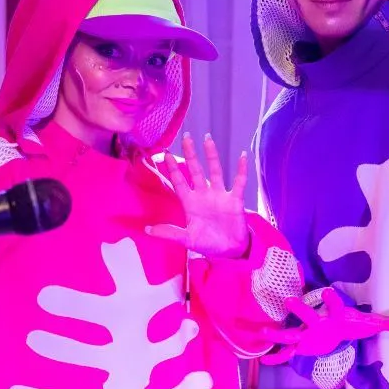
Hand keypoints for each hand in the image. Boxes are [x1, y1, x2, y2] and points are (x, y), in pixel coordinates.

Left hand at [147, 133, 250, 258]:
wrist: (230, 252)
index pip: (179, 181)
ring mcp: (220, 195)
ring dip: (211, 156)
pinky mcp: (235, 200)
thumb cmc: (208, 244)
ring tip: (207, 139)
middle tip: (186, 137)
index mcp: (191, 203)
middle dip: (191, 154)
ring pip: (215, 171)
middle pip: (196, 170)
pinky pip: (239, 182)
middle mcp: (204, 195)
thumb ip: (169, 233)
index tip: (165, 153)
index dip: (172, 168)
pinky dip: (241, 170)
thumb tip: (146, 230)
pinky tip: (242, 156)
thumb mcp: (186, 239)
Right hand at [260, 288, 388, 364]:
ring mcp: (308, 334)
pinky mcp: (303, 346)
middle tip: (290, 301)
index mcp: (336, 316)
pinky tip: (263, 360)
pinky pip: (287, 352)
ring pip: (291, 333)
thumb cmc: (354, 324)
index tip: (330, 292)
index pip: (336, 307)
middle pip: (308, 316)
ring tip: (263, 332)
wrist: (337, 330)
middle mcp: (319, 323)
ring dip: (278, 333)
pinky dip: (275, 357)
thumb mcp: (374, 325)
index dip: (334, 300)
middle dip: (300, 309)